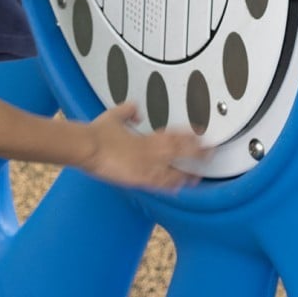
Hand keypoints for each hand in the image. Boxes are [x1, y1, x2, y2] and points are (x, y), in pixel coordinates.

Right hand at [80, 103, 209, 191]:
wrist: (86, 147)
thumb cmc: (97, 133)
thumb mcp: (114, 115)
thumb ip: (128, 111)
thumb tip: (136, 110)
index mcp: (146, 137)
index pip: (174, 136)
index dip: (189, 135)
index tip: (199, 134)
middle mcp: (150, 152)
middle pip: (179, 152)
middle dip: (196, 152)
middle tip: (211, 152)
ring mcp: (145, 167)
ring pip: (173, 171)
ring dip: (188, 172)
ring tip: (199, 174)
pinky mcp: (137, 180)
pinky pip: (159, 184)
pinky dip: (171, 185)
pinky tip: (179, 187)